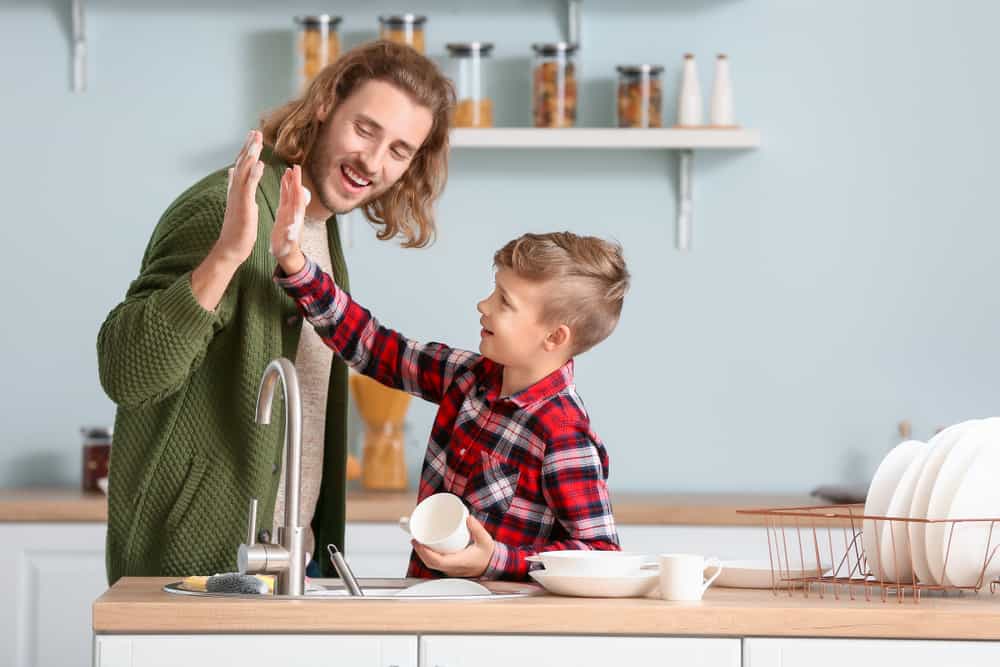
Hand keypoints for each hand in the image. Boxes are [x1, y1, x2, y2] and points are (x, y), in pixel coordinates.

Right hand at [212, 130, 264, 267]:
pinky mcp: (243, 205)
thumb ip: (238, 188)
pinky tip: (260, 164)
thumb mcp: (239, 204)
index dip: (247, 151)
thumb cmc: (238, 229)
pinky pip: (249, 187)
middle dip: (249, 146)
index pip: (242, 166)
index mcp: (236, 190)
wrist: (231, 248)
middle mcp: (235, 190)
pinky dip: (254, 174)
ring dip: (251, 154)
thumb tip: (234, 175)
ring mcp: (238, 197)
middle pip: (242, 163)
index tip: (252, 138)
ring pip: (244, 170)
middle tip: (255, 131)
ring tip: (257, 140)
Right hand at [270, 164, 309, 273]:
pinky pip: (285, 197)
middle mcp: (294, 212)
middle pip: (295, 193)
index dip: (296, 186)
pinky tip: (283, 179)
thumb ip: (288, 237)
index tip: (296, 175)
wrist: (287, 254)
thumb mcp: (286, 244)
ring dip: (290, 181)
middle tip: (295, 166)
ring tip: (289, 169)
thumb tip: (290, 230)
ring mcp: (289, 211)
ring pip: (291, 193)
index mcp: (295, 217)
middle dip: (295, 180)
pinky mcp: (284, 213)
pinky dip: (284, 188)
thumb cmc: (286, 249)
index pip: (297, 198)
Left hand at [411, 515, 494, 577]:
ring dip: (423, 554)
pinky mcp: (451, 568)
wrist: (492, 566)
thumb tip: (467, 517)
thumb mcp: (485, 540)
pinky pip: (436, 564)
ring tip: (418, 541)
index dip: (424, 552)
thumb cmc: (488, 555)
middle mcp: (453, 568)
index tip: (418, 541)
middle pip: (430, 563)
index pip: (437, 561)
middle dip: (420, 551)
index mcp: (459, 563)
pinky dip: (428, 556)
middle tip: (415, 539)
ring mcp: (451, 570)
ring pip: (432, 565)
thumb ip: (477, 528)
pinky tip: (426, 548)